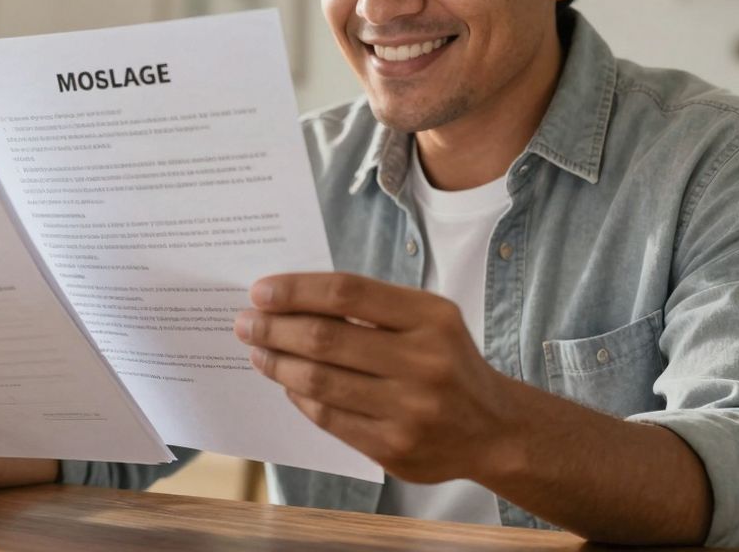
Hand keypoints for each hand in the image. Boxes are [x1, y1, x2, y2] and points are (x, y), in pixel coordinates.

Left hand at [234, 273, 519, 483]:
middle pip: (325, 338)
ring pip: (319, 382)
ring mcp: (409, 410)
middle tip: (245, 322)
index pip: (346, 292)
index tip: (260, 291)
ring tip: (258, 351)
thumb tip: (292, 299)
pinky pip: (328, 418)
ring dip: (277, 363)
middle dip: (274, 328)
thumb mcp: (427, 319)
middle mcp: (424, 363)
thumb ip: (370, 307)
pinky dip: (299, 397)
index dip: (295, 290)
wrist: (493, 429)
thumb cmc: (447, 361)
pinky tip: (286, 383)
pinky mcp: (394, 449)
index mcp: (431, 318)